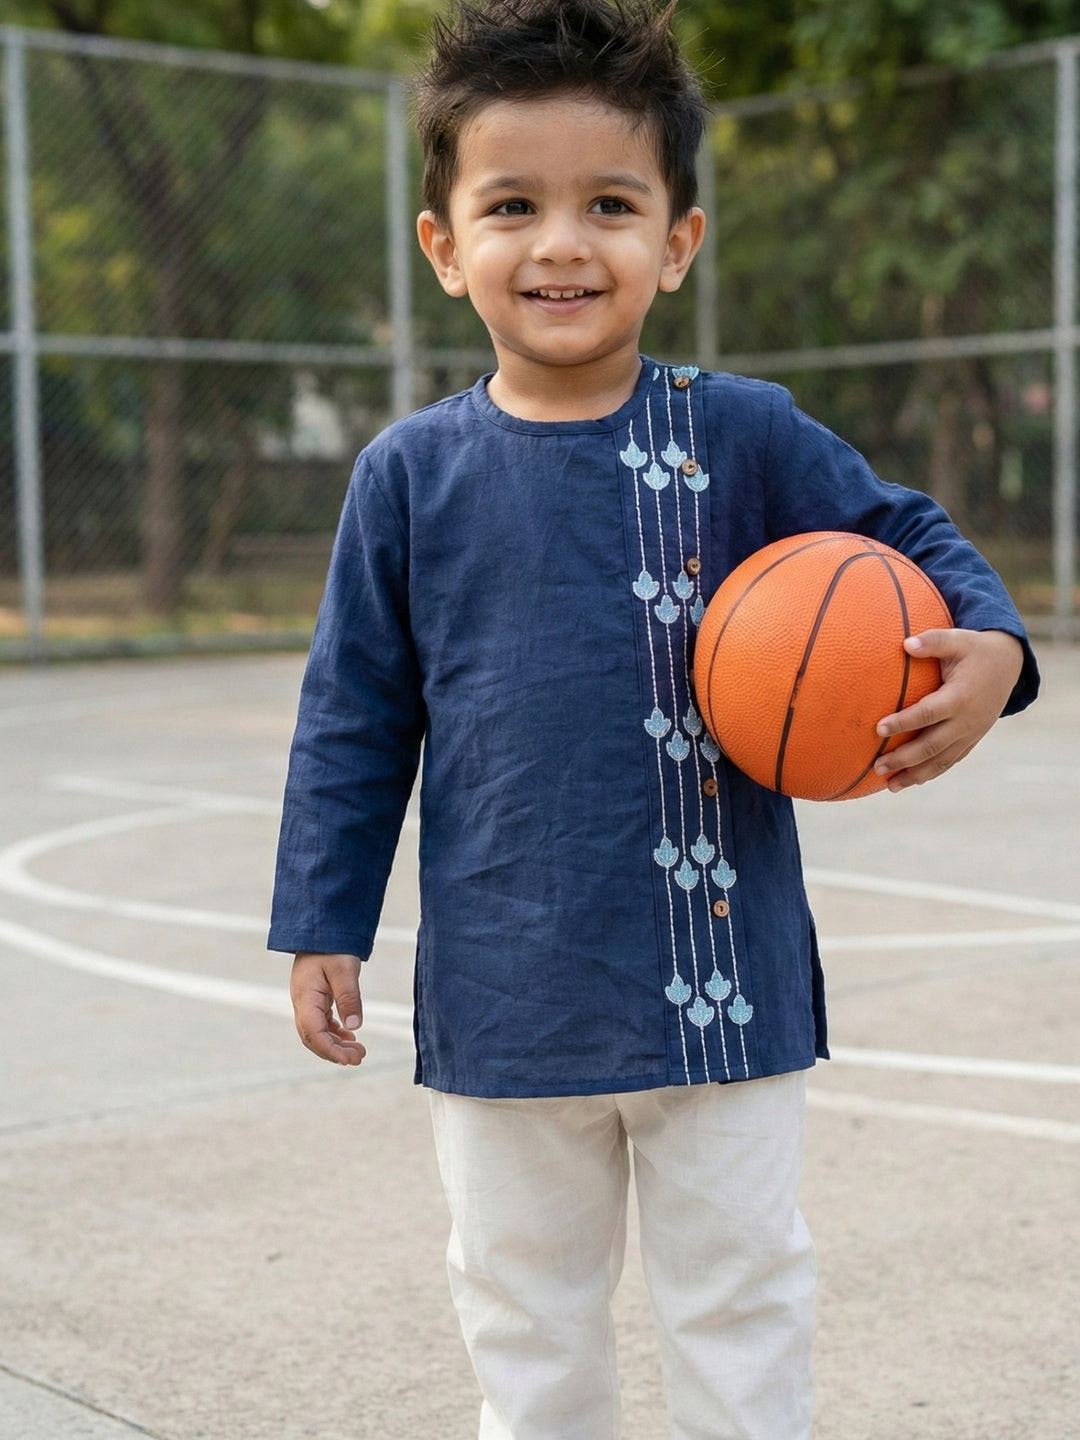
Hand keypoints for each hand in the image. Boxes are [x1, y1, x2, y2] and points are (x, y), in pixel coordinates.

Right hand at [290, 952, 365, 1064]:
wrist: (322, 927)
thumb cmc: (333, 945)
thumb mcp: (345, 970)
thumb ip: (349, 998)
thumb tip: (354, 1028)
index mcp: (305, 997)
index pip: (313, 1033)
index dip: (331, 1050)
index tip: (351, 1059)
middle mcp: (302, 1002)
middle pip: (313, 1038)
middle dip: (334, 1052)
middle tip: (359, 1058)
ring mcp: (306, 1000)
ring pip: (317, 1032)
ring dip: (335, 1044)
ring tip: (358, 1051)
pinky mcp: (314, 997)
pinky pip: (321, 1022)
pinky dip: (334, 1032)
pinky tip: (350, 1037)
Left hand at [873, 628, 1023, 792]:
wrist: (1008, 666)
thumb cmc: (975, 650)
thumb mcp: (958, 640)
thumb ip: (933, 641)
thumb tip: (906, 644)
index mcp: (960, 697)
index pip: (928, 714)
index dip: (904, 722)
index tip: (878, 729)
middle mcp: (967, 721)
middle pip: (932, 745)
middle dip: (904, 758)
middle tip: (877, 766)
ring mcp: (971, 733)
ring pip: (942, 760)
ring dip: (915, 775)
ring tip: (889, 785)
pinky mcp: (972, 739)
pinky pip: (951, 760)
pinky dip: (932, 772)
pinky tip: (911, 781)